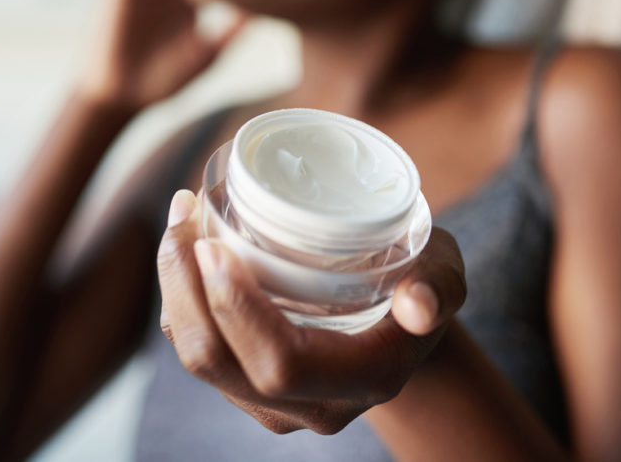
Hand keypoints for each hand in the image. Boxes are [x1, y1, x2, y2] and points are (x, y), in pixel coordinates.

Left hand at [156, 190, 466, 434]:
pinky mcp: (249, 388)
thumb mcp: (445, 274)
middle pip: (220, 364)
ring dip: (174, 288)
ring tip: (180, 218)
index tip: (213, 243)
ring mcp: (275, 404)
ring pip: (200, 360)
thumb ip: (440, 285)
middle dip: (185, 289)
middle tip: (184, 215)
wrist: (405, 324)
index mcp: (362, 380)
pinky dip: (181, 297)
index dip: (237, 309)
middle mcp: (313, 405)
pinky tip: (186, 244)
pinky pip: (199, 350)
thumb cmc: (422, 283)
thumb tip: (418, 302)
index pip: (280, 364)